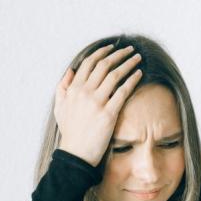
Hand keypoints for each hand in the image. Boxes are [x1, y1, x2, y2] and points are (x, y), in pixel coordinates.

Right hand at [54, 44, 142, 166]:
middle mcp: (84, 93)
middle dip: (118, 54)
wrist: (76, 153)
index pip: (89, 63)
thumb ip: (63, 87)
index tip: (112, 47)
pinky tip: (139, 74)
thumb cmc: (70, 131)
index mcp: (74, 89)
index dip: (102, 53)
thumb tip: (70, 71)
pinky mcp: (109, 114)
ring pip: (115, 75)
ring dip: (128, 63)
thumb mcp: (60, 107)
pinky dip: (132, 80)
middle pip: (104, 66)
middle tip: (130, 49)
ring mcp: (97, 102)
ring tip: (138, 58)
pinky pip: (123, 92)